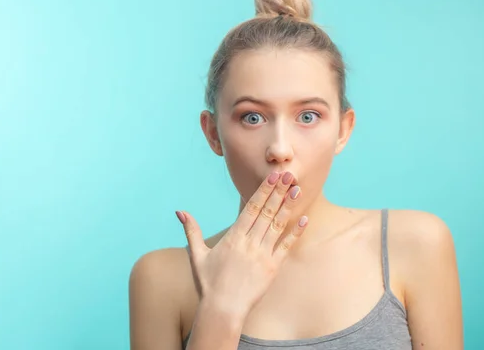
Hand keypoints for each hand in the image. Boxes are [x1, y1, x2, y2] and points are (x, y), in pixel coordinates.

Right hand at [176, 171, 306, 319]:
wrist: (222, 309)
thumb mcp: (197, 254)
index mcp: (233, 237)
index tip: (272, 176)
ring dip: (288, 207)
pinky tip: (303, 220)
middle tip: (289, 174)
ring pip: (277, 225)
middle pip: (266, 212)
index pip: (251, 207)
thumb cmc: (208, 283)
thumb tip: (180, 211)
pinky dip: (295, 233)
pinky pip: (286, 247)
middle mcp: (249, 243)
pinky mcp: (272, 268)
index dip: (263, 190)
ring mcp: (262, 255)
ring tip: (297, 190)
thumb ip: (192, 230)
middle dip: (278, 192)